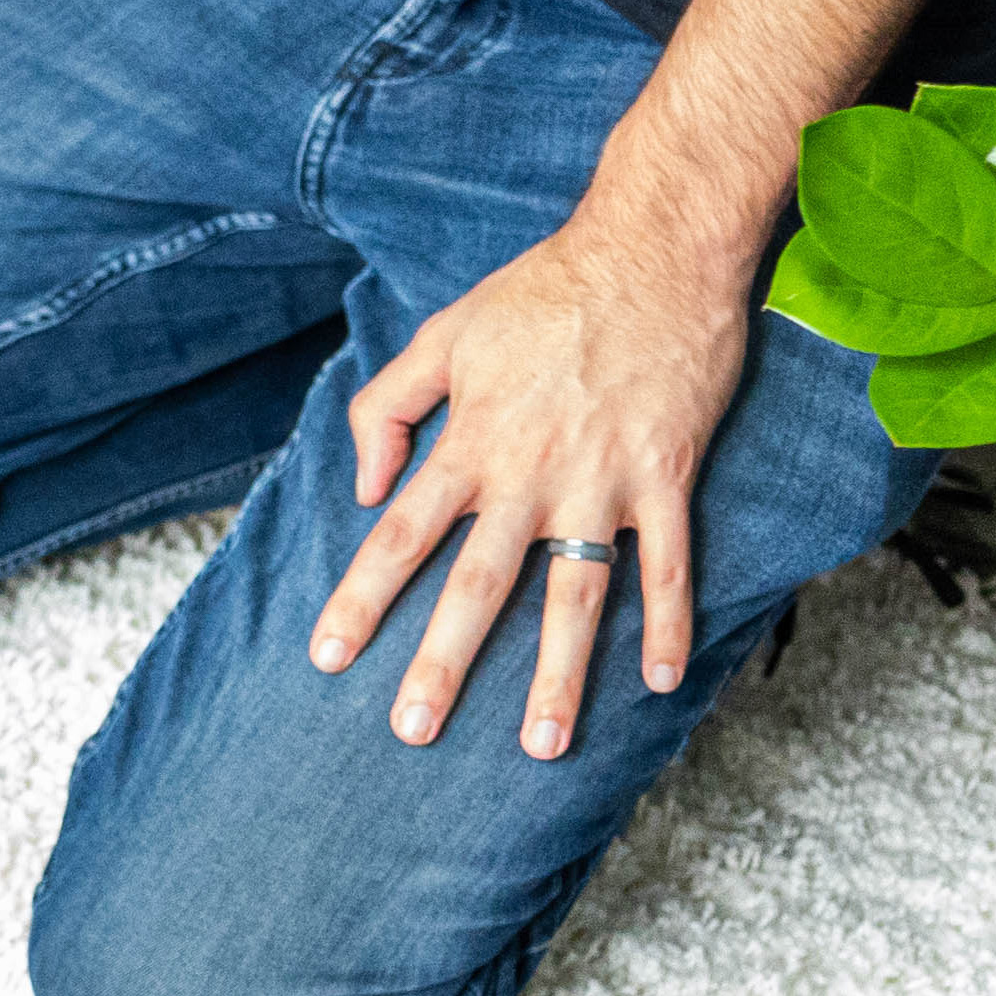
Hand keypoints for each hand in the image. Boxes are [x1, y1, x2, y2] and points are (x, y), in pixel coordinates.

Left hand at [308, 195, 754, 757]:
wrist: (652, 250)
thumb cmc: (543, 290)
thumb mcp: (445, 334)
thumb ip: (388, 406)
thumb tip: (366, 485)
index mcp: (470, 442)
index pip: (399, 535)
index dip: (360, 599)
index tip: (327, 656)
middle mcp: (529, 473)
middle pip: (476, 586)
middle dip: (441, 663)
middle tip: (412, 731)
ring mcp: (602, 481)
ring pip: (575, 597)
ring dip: (559, 676)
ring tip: (542, 744)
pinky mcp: (667, 476)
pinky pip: (668, 565)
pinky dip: (669, 624)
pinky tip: (664, 682)